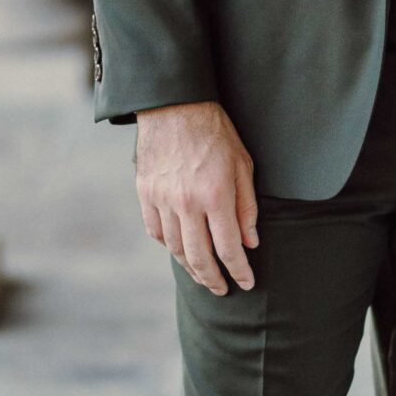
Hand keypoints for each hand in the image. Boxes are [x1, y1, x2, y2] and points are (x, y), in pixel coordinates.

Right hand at [135, 101, 257, 294]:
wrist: (174, 106)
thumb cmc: (216, 133)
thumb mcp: (243, 165)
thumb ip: (246, 207)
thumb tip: (250, 243)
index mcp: (216, 196)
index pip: (229, 248)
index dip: (240, 271)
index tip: (246, 282)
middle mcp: (187, 203)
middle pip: (200, 257)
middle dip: (214, 279)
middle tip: (223, 289)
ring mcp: (162, 200)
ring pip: (176, 249)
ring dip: (190, 268)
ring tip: (203, 276)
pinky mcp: (145, 194)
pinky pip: (156, 231)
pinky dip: (169, 245)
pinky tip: (180, 250)